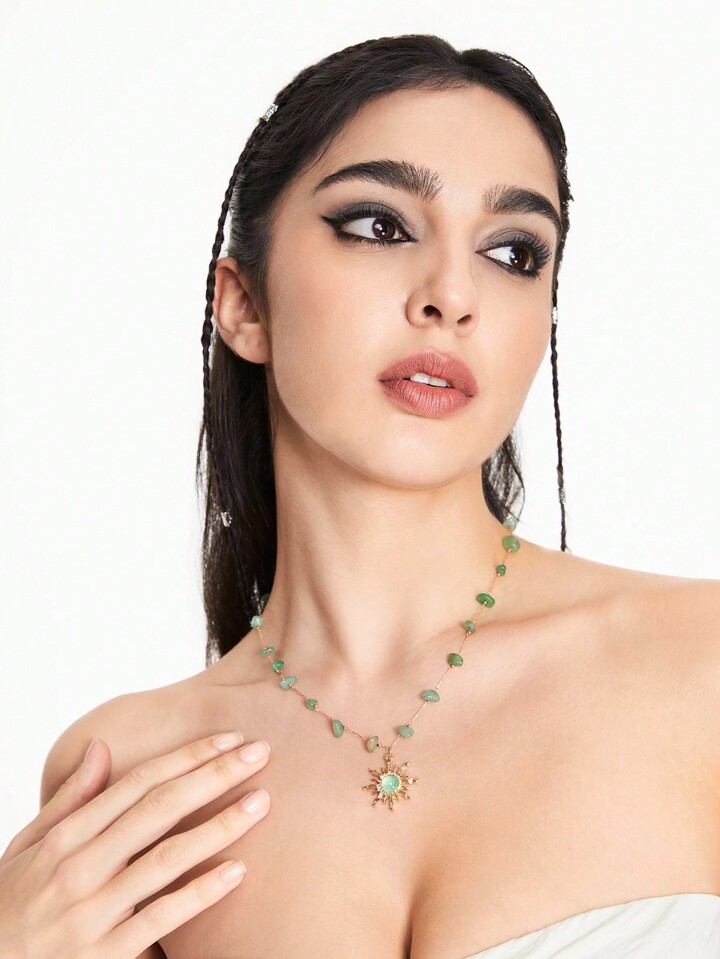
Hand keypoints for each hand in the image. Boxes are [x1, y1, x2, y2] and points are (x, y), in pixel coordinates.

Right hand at [0, 731, 270, 957]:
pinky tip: (237, 871)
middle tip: (259, 753)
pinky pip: (162, 917)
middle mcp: (81, 866)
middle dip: (214, 776)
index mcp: (67, 835)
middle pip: (160, 808)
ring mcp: (93, 911)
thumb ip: (70, 798)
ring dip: (219, 827)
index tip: (228, 738)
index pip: (138, 783)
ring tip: (260, 803)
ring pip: (167, 858)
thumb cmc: (12, 904)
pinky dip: (201, 893)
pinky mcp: (106, 953)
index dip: (187, 757)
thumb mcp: (28, 846)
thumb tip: (102, 745)